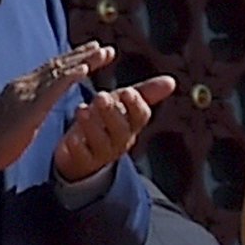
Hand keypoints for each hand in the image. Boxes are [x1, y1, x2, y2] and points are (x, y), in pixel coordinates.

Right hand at [0, 43, 107, 171]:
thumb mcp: (19, 118)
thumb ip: (31, 106)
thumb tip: (40, 103)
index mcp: (23, 88)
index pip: (52, 70)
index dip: (74, 60)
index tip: (94, 52)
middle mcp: (24, 85)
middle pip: (58, 65)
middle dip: (83, 55)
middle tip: (106, 48)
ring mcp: (26, 94)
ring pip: (59, 72)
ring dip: (83, 60)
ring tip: (103, 53)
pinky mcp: (29, 107)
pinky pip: (52, 89)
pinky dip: (69, 77)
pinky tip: (84, 70)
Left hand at [53, 74, 177, 182]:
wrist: (84, 157)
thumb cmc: (106, 124)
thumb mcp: (122, 106)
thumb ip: (144, 94)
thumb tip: (172, 81)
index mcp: (131, 125)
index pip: (140, 116)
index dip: (135, 105)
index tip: (127, 92)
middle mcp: (120, 141)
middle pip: (121, 130)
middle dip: (112, 112)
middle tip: (101, 96)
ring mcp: (101, 154)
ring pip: (101, 142)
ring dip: (92, 126)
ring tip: (82, 109)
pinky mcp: (82, 162)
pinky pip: (82, 157)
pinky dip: (77, 147)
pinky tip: (72, 138)